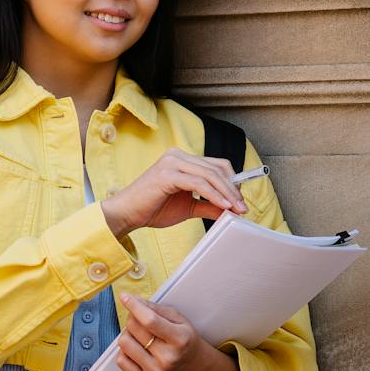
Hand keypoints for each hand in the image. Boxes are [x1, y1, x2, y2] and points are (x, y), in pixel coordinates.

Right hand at [101, 147, 245, 235]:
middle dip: (233, 188)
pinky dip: (213, 195)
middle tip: (243, 208)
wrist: (126, 214)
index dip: (232, 182)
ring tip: (236, 209)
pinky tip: (223, 206)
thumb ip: (208, 206)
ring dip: (227, 193)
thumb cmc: (152, 209)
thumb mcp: (188, 207)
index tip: (241, 201)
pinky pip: (198, 183)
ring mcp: (172, 162)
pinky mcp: (167, 174)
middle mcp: (177, 155)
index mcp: (182, 159)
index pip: (216, 165)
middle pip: (216, 168)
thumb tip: (230, 210)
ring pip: (210, 174)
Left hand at [113, 294, 210, 370]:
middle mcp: (168, 358)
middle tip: (140, 319)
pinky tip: (138, 349)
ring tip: (140, 336)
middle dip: (133, 317)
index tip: (124, 296)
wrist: (191, 364)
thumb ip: (156, 309)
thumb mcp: (178, 319)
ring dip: (128, 334)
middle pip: (134, 328)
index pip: (150, 321)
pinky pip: (120, 360)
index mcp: (180, 339)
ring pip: (124, 343)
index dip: (135, 306)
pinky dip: (125, 351)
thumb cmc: (183, 337)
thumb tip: (133, 300)